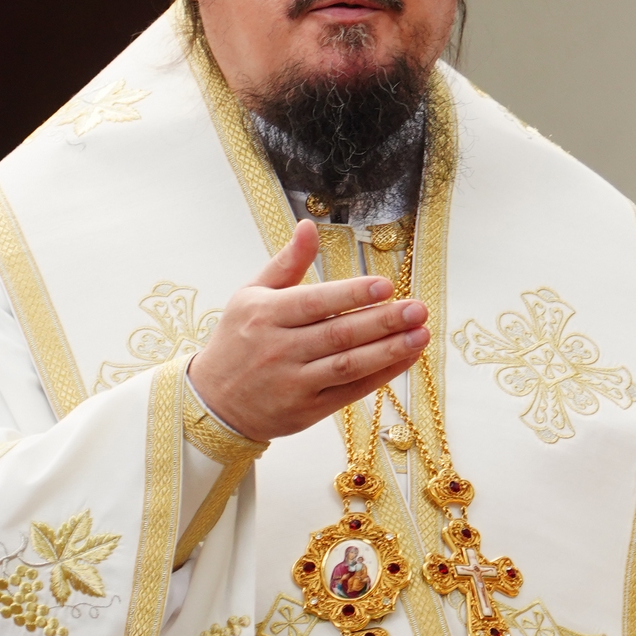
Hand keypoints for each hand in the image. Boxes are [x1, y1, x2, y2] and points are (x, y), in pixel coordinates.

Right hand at [187, 219, 428, 440]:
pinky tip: (406, 358)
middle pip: (338, 335)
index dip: (351, 294)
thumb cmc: (238, 340)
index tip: (385, 285)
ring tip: (421, 334)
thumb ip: (286, 262)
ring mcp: (293, 383)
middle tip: (417, 309)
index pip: (314, 303)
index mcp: (265, 316)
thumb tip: (309, 225)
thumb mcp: (251, 295)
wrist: (213, 403)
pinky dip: (381, 375)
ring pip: (348, 365)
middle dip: (382, 321)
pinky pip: (350, 391)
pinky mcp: (307, 410)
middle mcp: (278, 350)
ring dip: (389, 350)